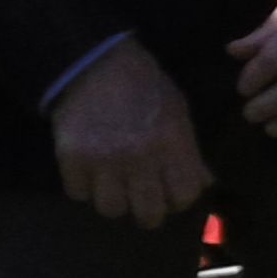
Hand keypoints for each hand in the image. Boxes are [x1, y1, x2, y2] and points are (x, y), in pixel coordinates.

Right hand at [50, 36, 211, 227]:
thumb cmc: (144, 87)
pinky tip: (89, 171)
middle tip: (141, 198)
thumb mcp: (177, 112)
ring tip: (113, 184)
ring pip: (111, 209)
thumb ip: (190, 151)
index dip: (178, 198)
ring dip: (113, 199)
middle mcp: (140, 157)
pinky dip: (82, 187)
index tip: (170, 192)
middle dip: (148, 211)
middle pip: (149, 214)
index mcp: (172, 143)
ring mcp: (103, 160)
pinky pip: (78, 193)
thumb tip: (204, 183)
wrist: (95, 63)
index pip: (184, 196)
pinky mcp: (71, 158)